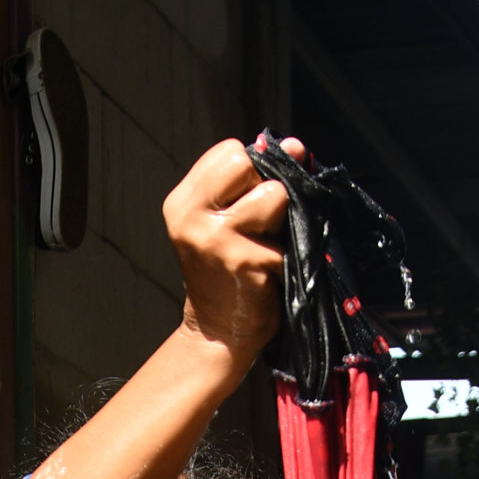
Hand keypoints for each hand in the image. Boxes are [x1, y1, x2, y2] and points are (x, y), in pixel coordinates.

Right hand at [166, 137, 298, 364]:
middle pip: (248, 162)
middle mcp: (191, 217)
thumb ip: (251, 183)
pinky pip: (287, 236)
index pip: (230, 151)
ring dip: (281, 219)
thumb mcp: (224, 221)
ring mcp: (216, 239)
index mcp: (182, 202)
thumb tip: (296, 146)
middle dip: (264, 188)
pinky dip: (287, 253)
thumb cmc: (228, 272)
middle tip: (257, 225)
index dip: (250, 171)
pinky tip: (270, 271)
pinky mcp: (245, 260)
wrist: (220, 332)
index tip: (248, 202)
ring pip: (275, 194)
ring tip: (265, 245)